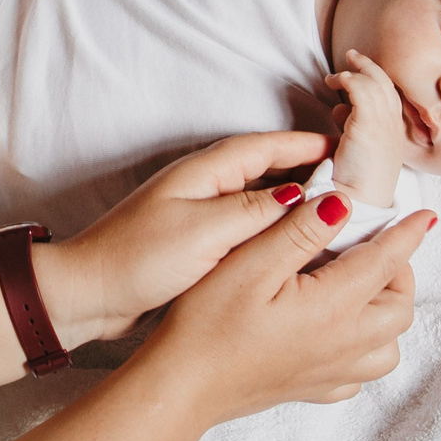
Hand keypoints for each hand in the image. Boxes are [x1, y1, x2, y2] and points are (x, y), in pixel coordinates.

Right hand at [8, 187, 429, 440]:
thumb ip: (300, 232)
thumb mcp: (250, 263)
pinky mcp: (313, 389)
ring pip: (388, 345)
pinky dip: (366, 347)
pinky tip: (340, 329)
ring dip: (387, 312)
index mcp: (332, 307)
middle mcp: (343, 344)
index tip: (425, 215)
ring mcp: (331, 372)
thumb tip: (342, 204)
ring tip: (362, 285)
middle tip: (374, 244)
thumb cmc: (207, 322)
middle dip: (399, 272)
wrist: (181, 386)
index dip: (408, 234)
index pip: (386, 263)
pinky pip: (361, 373)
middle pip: (399, 308)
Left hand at [41, 131, 332, 340]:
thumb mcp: (203, 233)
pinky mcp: (197, 241)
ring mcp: (200, 213)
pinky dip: (275, 228)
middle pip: (266, 168)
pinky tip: (296, 244)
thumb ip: (254, 212)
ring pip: (260, 198)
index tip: (346, 148)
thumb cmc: (138, 260)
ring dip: (295, 201)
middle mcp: (204, 186)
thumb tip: (302, 195)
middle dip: (308, 170)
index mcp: (204, 173)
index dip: (306, 146)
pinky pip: (247, 225)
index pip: (266, 147)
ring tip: (336, 211)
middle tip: (352, 180)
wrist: (88, 295)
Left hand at [325, 52, 407, 205]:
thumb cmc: (356, 187)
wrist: (360, 208)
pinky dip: (347, 80)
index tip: (356, 78)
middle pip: (386, 86)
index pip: (390, 99)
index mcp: (394, 136)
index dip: (376, 83)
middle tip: (353, 58)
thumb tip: (340, 111)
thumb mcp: (360, 153)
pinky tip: (334, 83)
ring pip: (373, 84)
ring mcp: (384, 125)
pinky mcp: (368, 125)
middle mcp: (394, 128)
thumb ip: (354, 130)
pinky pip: (360, 89)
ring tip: (335, 75)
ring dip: (353, 74)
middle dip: (369, 69)